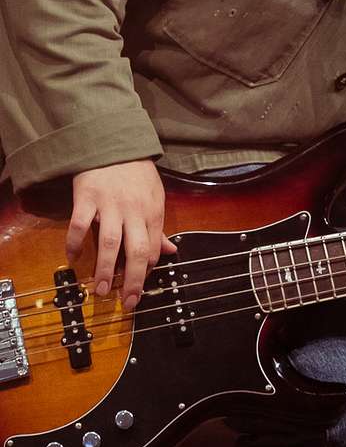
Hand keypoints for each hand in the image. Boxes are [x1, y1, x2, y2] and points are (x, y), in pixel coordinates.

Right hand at [67, 161, 176, 307]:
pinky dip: (75, 243)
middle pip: (136, 249)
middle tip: (127, 302)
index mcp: (152, 210)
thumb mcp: (155, 197)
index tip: (138, 287)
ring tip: (100, 290)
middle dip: (132, 279)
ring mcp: (109, 204)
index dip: (146, 270)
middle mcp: (133, 210)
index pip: (153, 247)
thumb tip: (171, 252)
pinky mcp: (87, 197)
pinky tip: (72, 258)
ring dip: (104, 269)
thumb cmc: (136, 174)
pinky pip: (79, 224)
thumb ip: (159, 227)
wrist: (114, 144)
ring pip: (109, 242)